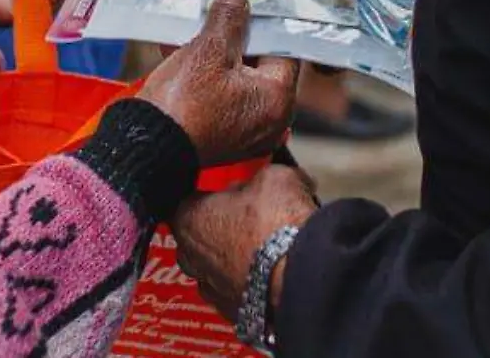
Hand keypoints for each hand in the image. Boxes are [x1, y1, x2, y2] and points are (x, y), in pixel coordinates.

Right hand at [139, 0, 298, 164]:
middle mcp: (271, 120)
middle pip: (260, 64)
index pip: (284, 49)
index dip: (263, 22)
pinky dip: (207, 77)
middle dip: (234, 37)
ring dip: (216, 54)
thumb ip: (229, 19)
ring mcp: (248, 132)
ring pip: (237, 78)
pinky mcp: (224, 137)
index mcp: (278, 100)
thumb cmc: (182, 103)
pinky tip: (181, 54)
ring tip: (192, 31)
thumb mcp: (206, 51)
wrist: (144, 148)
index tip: (247, 2)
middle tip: (217, 12)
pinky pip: (223, 97)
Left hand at [173, 165, 318, 319]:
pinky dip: (250, 283)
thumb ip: (262, 176)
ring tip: (269, 249)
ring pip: (218, 266)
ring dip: (236, 258)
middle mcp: (188, 258)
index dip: (219, 194)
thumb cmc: (277, 222)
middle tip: (256, 219)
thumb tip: (270, 179)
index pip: (194, 198)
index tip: (240, 193)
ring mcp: (209, 290)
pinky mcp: (232, 314)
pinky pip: (236, 290)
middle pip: (202, 235)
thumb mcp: (274, 177)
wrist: (302, 279)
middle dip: (224, 227)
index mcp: (187, 218)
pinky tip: (274, 273)